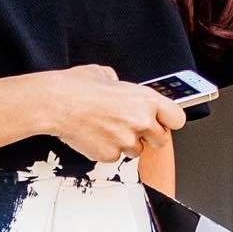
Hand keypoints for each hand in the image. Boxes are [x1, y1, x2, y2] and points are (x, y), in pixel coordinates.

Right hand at [41, 64, 186, 162]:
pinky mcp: (110, 155)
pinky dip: (107, 149)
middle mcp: (141, 121)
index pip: (177, 118)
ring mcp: (126, 141)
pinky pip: (115, 156)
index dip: (169, 121)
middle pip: (161, 140)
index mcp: (145, 100)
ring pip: (137, 151)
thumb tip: (120, 88)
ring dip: (126, 143)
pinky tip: (95, 135)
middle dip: (148, 136)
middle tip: (132, 128)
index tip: (163, 121)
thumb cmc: (76, 87)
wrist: (55, 103)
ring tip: (108, 129)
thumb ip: (122, 86)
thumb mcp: (106, 75)